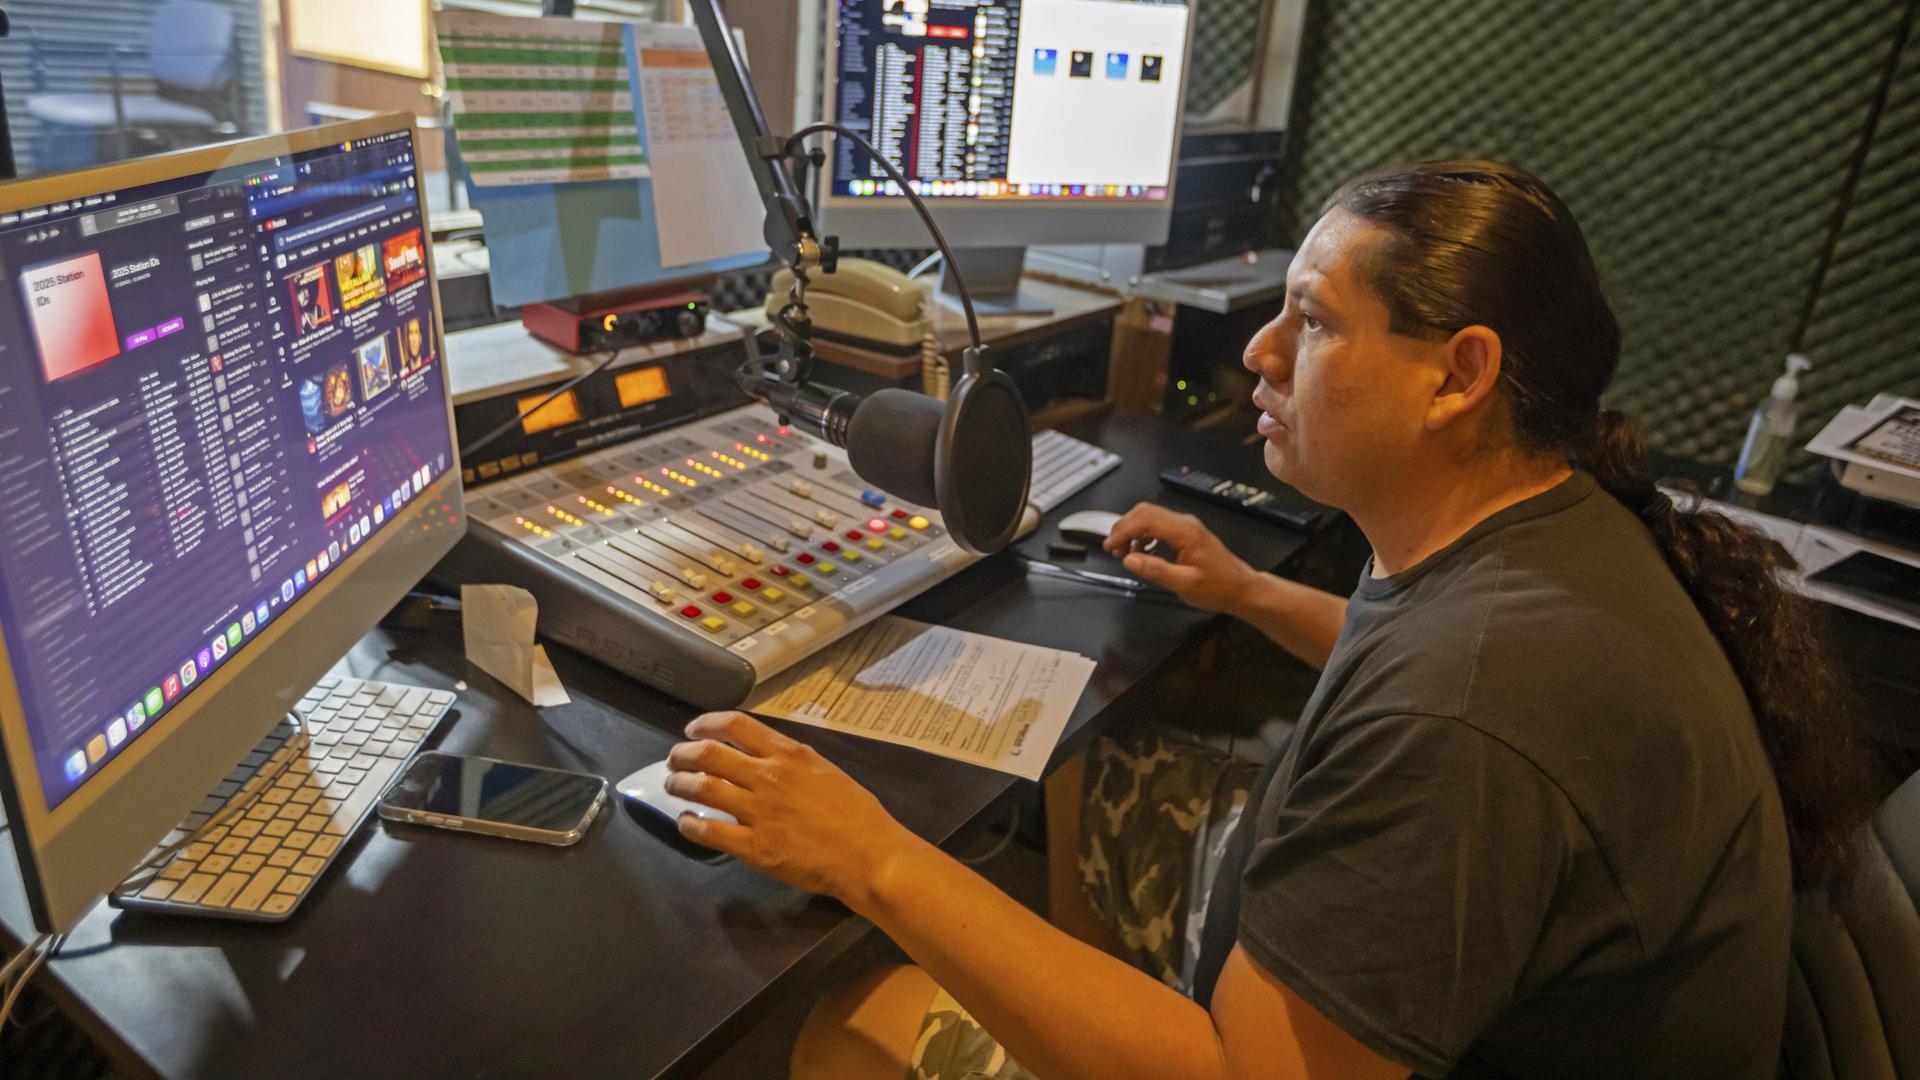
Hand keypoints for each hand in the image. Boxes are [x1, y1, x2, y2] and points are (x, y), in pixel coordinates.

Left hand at [664, 711, 916, 906]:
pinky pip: (710, 831)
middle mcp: (768, 777)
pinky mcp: (754, 847)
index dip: (706, 724)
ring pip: (703, 788)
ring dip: (680, 784)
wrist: (868, 855)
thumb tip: (764, 757)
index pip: (735, 725)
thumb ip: (792, 761)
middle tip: (674, 760)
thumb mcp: (825, 770)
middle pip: (709, 754)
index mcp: (789, 754)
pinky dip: (690, 824)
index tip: (693, 730)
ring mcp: (758, 812)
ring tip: (673, 786)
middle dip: (683, 754)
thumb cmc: (856, 814)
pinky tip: (686, 822)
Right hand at [1102, 502, 1259, 614]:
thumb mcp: (1184, 584)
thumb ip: (1156, 570)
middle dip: (1124, 527)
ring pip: (1150, 516)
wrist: (1240, 588)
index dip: (1124, 530)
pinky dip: (1143, 534)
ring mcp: (1185, 526)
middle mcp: (1185, 523)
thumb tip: (1130, 560)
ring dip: (1132, 530)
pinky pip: (1158, 525)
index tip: (1110, 546)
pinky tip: (1140, 551)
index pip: (1147, 520)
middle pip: (1145, 512)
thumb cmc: (1217, 588)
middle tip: (1112, 549)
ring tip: (1123, 552)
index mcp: (1185, 532)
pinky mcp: (1185, 532)